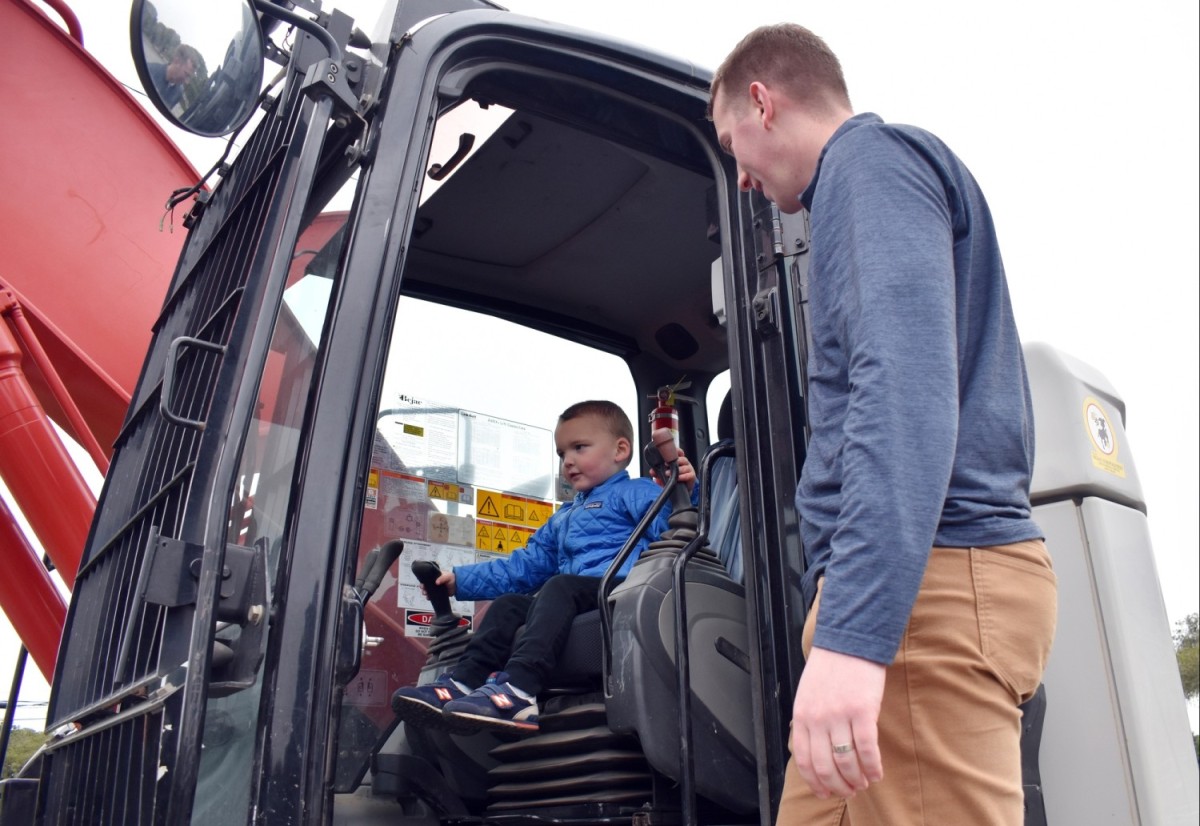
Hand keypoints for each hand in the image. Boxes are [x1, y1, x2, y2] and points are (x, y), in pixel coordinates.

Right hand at [420, 570, 455, 597]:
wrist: (458, 587)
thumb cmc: (452, 579)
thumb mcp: (448, 576)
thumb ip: (442, 578)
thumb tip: (436, 582)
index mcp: (435, 576)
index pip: (427, 578)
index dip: (423, 581)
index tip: (422, 584)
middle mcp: (434, 583)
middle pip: (426, 585)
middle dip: (423, 588)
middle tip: (423, 589)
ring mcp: (435, 589)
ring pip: (428, 591)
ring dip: (425, 592)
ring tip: (425, 593)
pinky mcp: (437, 594)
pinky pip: (432, 596)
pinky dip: (429, 597)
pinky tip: (428, 598)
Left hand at [650, 449, 695, 493]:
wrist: (680, 490)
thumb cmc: (673, 479)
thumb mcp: (664, 476)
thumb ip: (658, 473)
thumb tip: (652, 471)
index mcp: (678, 460)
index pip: (679, 452)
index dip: (677, 451)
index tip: (672, 452)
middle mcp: (685, 463)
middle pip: (683, 459)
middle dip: (675, 461)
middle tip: (666, 464)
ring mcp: (689, 469)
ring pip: (685, 467)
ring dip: (677, 470)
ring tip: (668, 473)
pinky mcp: (691, 476)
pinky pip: (688, 475)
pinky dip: (682, 476)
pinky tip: (678, 478)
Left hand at [791, 646, 885, 798]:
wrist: (849, 642)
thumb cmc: (830, 668)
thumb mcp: (807, 695)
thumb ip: (809, 722)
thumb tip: (816, 753)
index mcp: (802, 716)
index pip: (803, 760)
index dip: (815, 782)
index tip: (824, 793)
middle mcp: (817, 719)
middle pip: (824, 767)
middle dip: (837, 786)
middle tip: (849, 792)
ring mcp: (839, 715)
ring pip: (845, 763)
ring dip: (856, 780)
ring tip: (864, 783)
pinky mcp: (862, 711)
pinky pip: (866, 749)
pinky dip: (872, 767)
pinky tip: (877, 773)